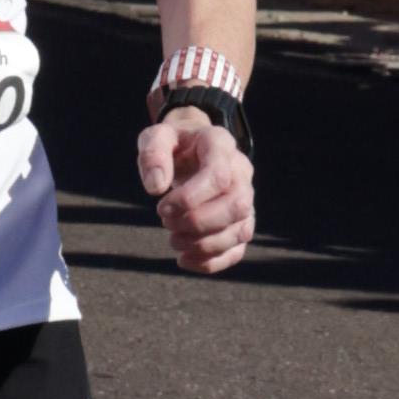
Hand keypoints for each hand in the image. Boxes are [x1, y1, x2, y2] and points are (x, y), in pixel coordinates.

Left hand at [137, 107, 255, 276]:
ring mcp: (246, 198)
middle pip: (236, 206)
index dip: (190, 199)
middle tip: (166, 222)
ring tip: (174, 240)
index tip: (161, 208)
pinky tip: (185, 259)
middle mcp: (241, 172)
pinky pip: (238, 249)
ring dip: (204, 245)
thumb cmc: (173, 143)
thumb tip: (155, 187)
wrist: (191, 148)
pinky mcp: (241, 220)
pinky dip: (212, 262)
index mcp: (220, 146)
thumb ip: (152, 155)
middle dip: (198, 223)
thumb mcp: (156, 136)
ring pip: (241, 231)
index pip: (218, 176)